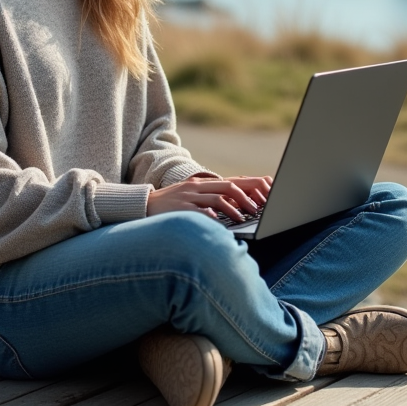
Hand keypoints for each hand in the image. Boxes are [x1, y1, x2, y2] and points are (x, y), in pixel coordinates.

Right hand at [146, 174, 272, 220]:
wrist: (144, 204)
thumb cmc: (170, 204)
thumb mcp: (191, 197)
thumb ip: (209, 199)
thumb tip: (231, 207)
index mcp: (202, 184)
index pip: (231, 182)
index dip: (248, 188)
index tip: (262, 197)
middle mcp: (197, 188)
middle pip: (228, 187)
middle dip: (245, 197)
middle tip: (256, 209)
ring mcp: (189, 197)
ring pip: (217, 198)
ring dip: (233, 209)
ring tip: (242, 218)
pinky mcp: (181, 208)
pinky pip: (200, 211)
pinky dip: (212, 217)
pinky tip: (220, 223)